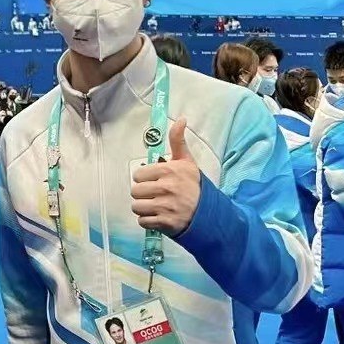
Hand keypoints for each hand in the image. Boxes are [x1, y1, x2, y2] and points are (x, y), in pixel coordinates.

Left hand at [129, 119, 200, 236]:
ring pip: (136, 207)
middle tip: (154, 194)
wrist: (209, 213)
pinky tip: (158, 216)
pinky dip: (148, 221)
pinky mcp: (164, 223)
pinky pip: (142, 221)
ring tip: (155, 205)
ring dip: (144, 208)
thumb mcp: (187, 162)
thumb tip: (181, 119)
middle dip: (143, 194)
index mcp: (169, 171)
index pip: (138, 175)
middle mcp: (166, 188)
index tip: (153, 181)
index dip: (144, 179)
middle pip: (135, 191)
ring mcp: (165, 207)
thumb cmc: (194, 186)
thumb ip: (178, 141)